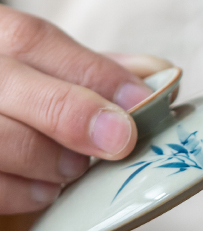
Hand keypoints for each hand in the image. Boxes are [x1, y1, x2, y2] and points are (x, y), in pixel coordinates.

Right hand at [0, 6, 169, 213]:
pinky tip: (47, 192)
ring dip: (45, 157)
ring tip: (74, 169)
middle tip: (118, 142)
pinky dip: (20, 192)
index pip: (32, 39)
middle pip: (8, 81)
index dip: (91, 71)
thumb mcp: (49, 76)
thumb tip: (159, 72)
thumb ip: (94, 72)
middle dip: (70, 113)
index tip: (141, 101)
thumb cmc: (20, 104)